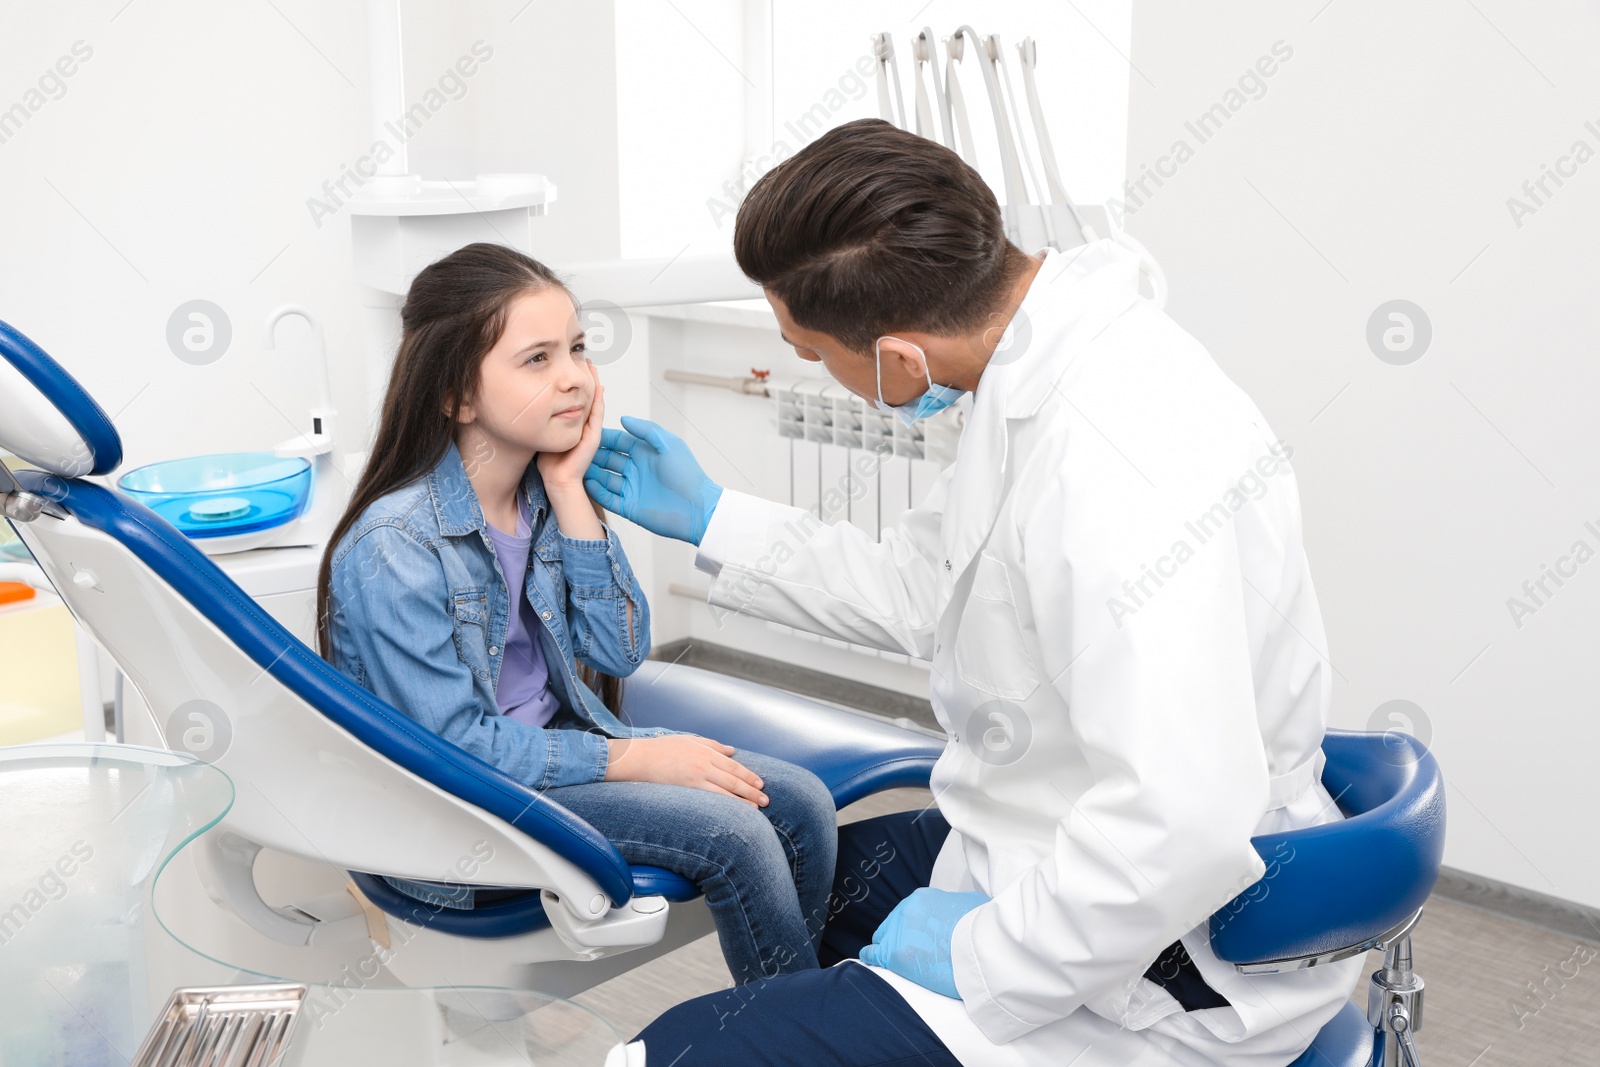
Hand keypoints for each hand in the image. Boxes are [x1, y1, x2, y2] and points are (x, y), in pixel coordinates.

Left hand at [537, 361, 603, 491]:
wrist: (557, 479)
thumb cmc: (549, 462)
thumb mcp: (542, 432)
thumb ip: (540, 419)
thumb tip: (526, 403)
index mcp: (573, 423)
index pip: (576, 397)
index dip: (576, 381)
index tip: (572, 364)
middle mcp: (584, 424)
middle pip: (588, 395)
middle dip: (587, 377)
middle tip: (585, 358)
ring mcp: (590, 430)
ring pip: (595, 401)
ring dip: (595, 384)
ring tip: (593, 367)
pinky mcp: (593, 436)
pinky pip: (598, 414)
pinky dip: (599, 401)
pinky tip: (598, 388)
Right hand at [584, 416, 722, 544]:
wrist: (698, 510)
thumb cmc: (688, 475)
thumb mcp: (669, 445)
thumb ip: (646, 430)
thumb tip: (623, 418)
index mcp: (645, 453)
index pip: (618, 441)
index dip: (602, 437)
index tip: (585, 431)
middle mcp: (636, 469)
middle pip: (608, 459)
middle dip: (591, 454)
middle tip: (573, 450)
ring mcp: (632, 488)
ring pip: (605, 478)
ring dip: (590, 472)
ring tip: (574, 466)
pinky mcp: (629, 507)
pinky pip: (607, 498)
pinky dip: (596, 491)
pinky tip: (585, 484)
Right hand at [604, 735, 768, 806]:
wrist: (637, 759)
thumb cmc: (660, 749)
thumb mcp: (688, 740)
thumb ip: (712, 745)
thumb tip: (732, 751)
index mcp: (705, 752)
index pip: (733, 766)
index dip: (749, 776)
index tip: (761, 784)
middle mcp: (703, 764)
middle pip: (733, 780)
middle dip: (752, 790)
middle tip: (766, 800)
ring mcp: (695, 778)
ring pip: (725, 792)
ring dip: (743, 801)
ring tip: (756, 809)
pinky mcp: (686, 790)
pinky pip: (710, 800)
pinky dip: (725, 806)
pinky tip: (734, 813)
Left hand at [858, 887, 988, 998]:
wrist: (984, 947)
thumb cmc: (983, 928)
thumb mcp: (971, 903)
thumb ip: (956, 905)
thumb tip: (958, 911)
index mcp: (922, 898)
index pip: (908, 913)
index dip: (914, 928)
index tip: (921, 939)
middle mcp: (906, 910)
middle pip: (892, 925)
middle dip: (900, 938)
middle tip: (914, 953)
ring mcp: (899, 932)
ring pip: (882, 939)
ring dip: (890, 949)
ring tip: (902, 963)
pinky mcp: (896, 955)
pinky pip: (872, 955)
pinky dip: (873, 959)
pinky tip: (876, 964)